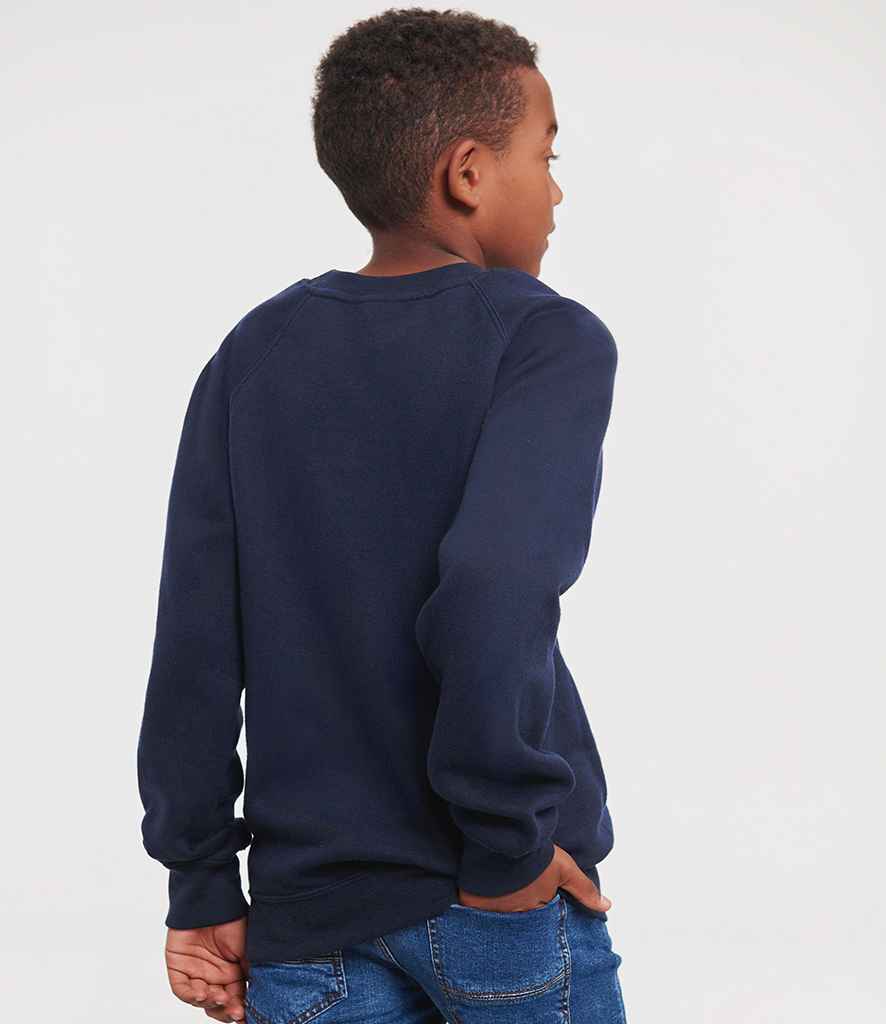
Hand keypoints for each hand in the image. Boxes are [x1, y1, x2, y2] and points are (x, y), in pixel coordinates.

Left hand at [165, 916, 249, 1021]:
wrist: (212, 900)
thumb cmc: (233, 920)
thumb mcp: (248, 950)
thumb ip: (251, 974)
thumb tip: (259, 997)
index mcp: (231, 973)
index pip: (235, 999)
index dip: (239, 1009)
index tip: (245, 1016)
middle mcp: (213, 975)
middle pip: (217, 1004)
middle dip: (226, 1010)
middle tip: (236, 1010)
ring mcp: (195, 973)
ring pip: (201, 1000)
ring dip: (211, 1002)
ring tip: (221, 996)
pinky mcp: (178, 968)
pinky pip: (183, 990)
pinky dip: (192, 995)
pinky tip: (204, 992)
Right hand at [456, 843, 612, 913]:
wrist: (502, 836)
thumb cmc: (535, 854)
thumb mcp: (564, 868)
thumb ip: (584, 890)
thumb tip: (607, 906)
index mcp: (534, 909)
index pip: (538, 918)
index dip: (539, 908)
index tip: (536, 898)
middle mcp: (512, 915)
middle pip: (517, 920)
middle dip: (518, 912)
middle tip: (516, 899)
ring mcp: (490, 910)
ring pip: (496, 918)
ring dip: (498, 911)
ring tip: (498, 899)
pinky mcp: (470, 901)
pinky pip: (474, 913)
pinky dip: (476, 909)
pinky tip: (479, 899)